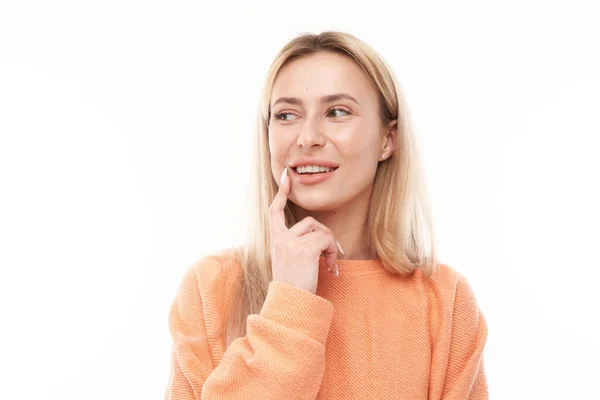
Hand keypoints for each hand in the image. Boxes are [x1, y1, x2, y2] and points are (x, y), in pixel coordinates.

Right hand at [268, 167, 340, 293]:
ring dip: (330, 246)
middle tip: (331, 256)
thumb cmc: (293, 288)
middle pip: (310, 222)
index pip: (275, 212)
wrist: (290, 303)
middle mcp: (280, 239)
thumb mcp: (290, 263)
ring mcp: (291, 242)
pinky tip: (330, 268)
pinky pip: (327, 239)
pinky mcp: (304, 248)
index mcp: (275, 241)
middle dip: (324, 236)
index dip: (281, 194)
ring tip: (329, 265)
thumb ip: (298, 246)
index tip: (286, 177)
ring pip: (320, 230)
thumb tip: (321, 238)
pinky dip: (333, 252)